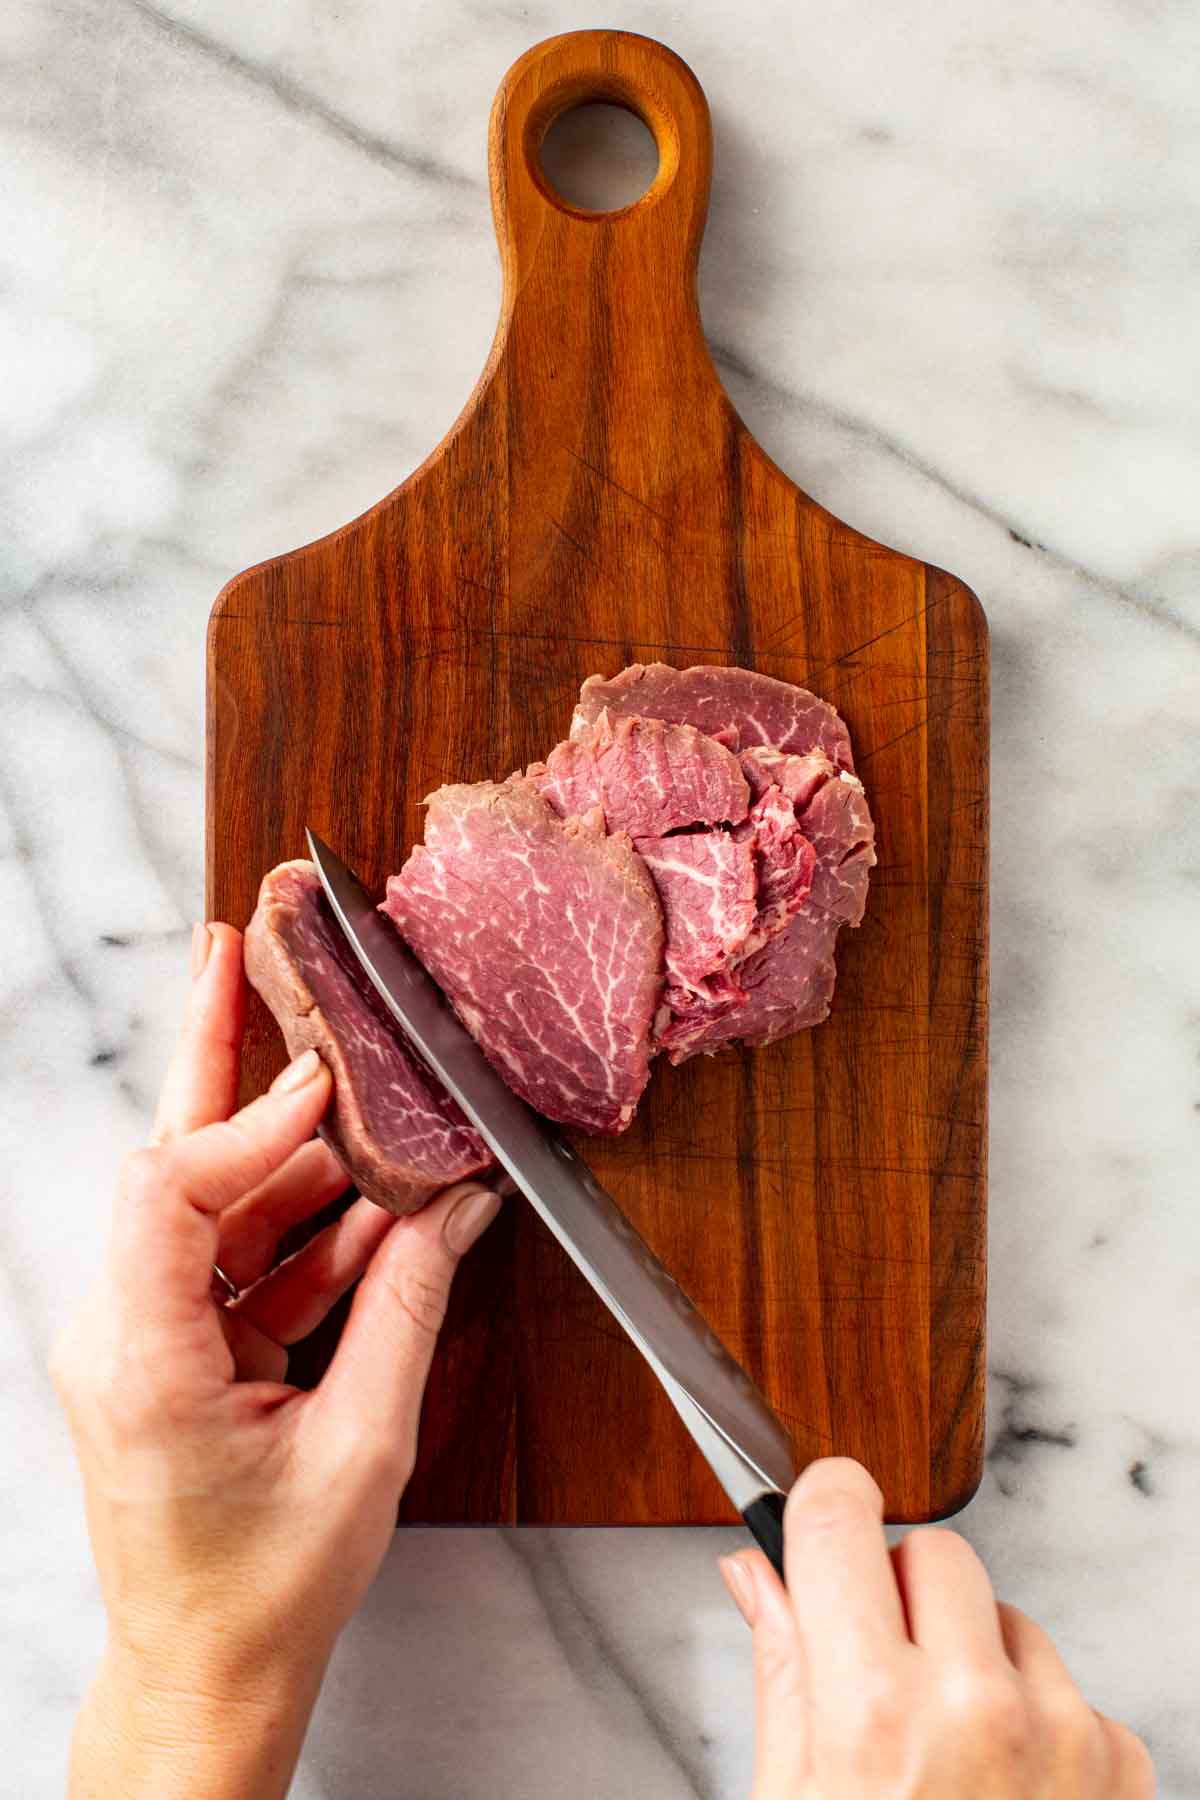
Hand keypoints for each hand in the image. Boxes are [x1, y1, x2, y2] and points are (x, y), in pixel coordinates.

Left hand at [52, 922, 500, 1799]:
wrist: (209, 1671)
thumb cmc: (266, 1587)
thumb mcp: (360, 1447)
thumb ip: (405, 1309)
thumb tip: (452, 1209)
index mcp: (140, 1357)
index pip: (172, 1190)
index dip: (249, 1123)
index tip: (326, 1084)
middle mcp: (120, 1328)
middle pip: (167, 1159)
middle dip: (207, 1053)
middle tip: (230, 949)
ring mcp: (140, 1333)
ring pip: (210, 1199)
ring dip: (291, 1155)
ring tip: (364, 1098)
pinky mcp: (170, 1344)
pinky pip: (235, 1254)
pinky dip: (300, 1226)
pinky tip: (369, 1204)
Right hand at [720, 1459, 1152, 1797]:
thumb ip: (782, 1667)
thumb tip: (756, 1572)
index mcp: (872, 1712)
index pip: (840, 1515)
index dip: (822, 1507)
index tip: (821, 1514)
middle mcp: (974, 1706)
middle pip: (931, 1550)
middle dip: (897, 1592)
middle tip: (876, 1674)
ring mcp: (1059, 1732)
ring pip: (1002, 1612)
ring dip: (970, 1654)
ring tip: (944, 1754)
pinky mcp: (1119, 1762)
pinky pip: (1063, 1681)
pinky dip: (1033, 1715)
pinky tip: (1001, 1788)